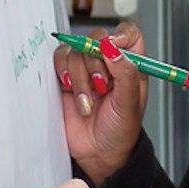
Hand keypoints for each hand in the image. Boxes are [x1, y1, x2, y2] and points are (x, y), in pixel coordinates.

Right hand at [55, 21, 148, 183]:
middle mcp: (108, 63)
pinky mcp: (65, 77)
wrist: (97, 153)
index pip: (128, 33)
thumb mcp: (129, 104)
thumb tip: (112, 47)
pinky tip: (70, 91)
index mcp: (131, 65)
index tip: (111, 49)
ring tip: (88, 100)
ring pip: (75, 50)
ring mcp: (85, 69)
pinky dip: (63, 74)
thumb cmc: (120, 131)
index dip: (119, 35)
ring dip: (79, 76)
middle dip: (95, 63)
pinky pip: (58, 59)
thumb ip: (125, 73)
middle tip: (101, 87)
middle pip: (97, 38)